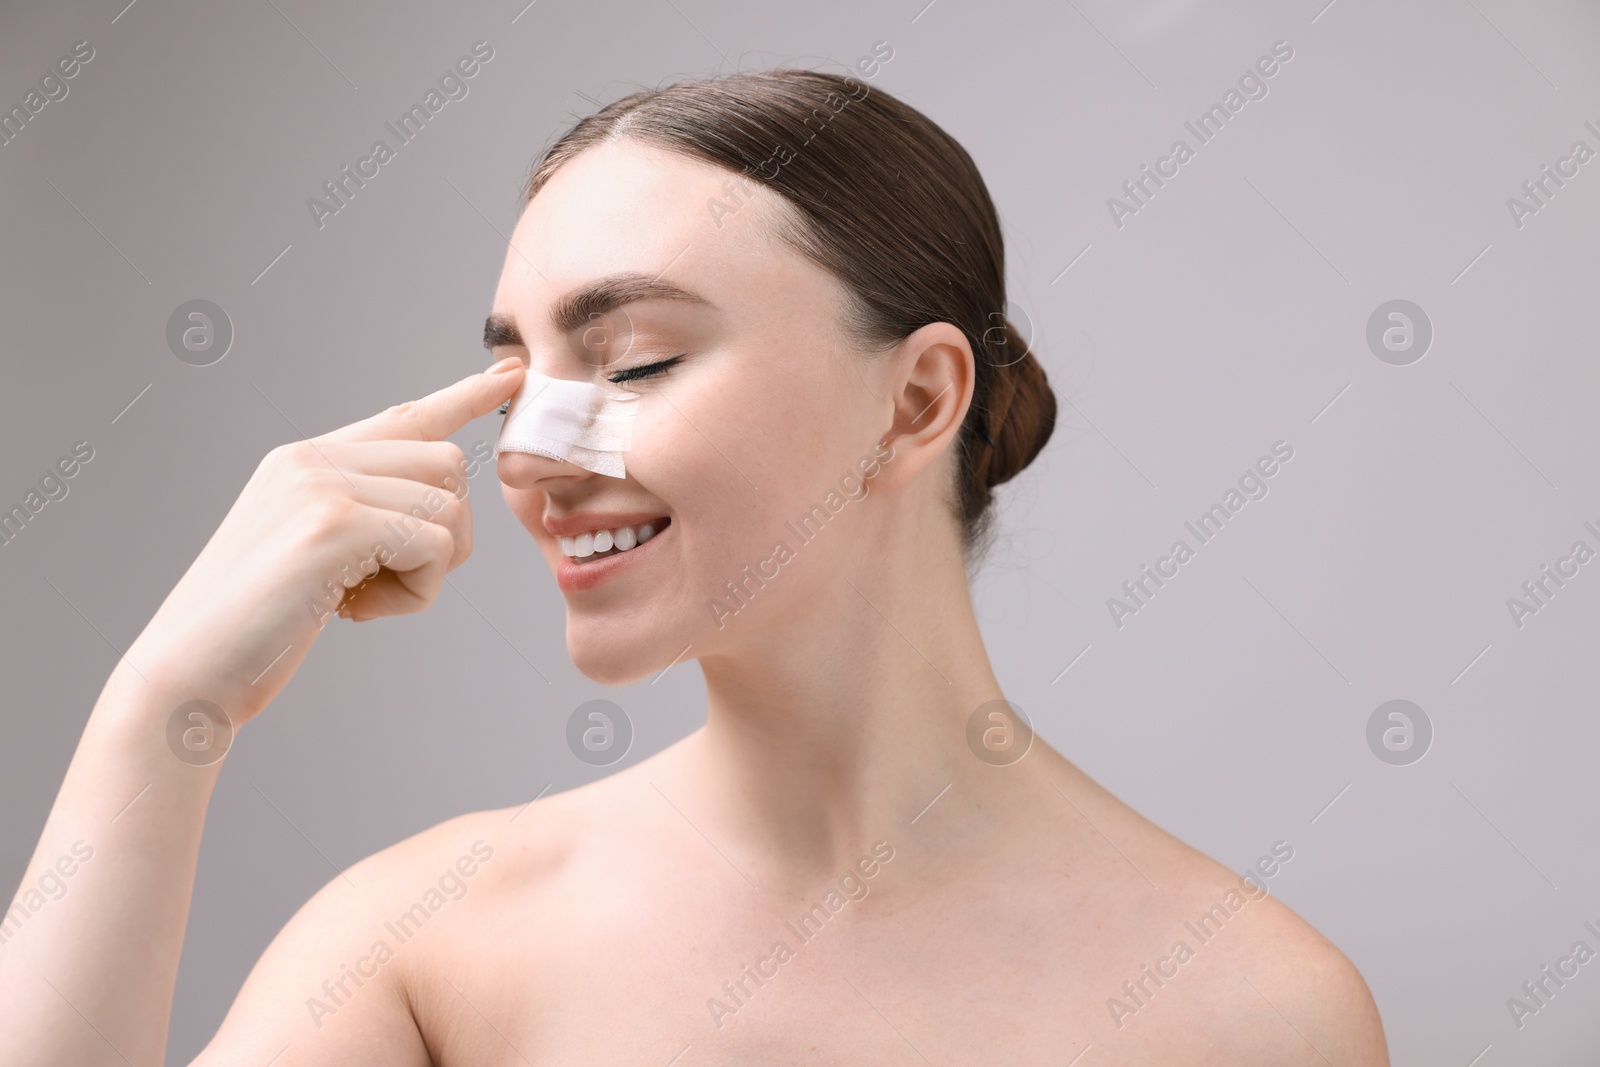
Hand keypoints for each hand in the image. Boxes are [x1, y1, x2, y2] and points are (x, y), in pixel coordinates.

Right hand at [124, 358, 524, 724]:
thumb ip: (364, 515)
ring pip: (447, 506)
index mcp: (306, 459)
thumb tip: (440, 504)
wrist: (191, 671)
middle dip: (446, 533)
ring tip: (362, 600)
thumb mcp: (312, 553)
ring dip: (428, 571)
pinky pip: (433, 547)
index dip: (464, 396)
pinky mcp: (336, 524)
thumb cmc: (256, 627)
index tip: (513, 375)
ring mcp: (323, 484)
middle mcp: (314, 457)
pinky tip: (356, 614)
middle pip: (448, 464)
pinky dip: (415, 595)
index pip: (406, 415)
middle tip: (389, 583)